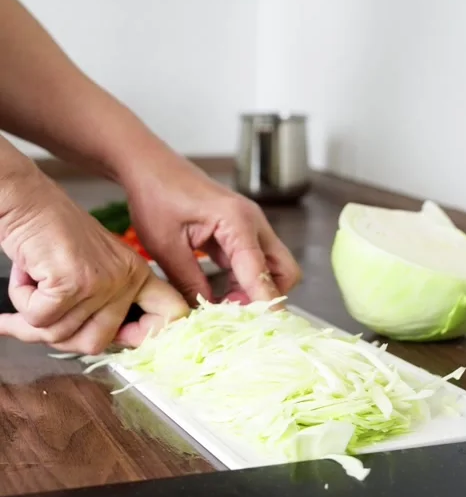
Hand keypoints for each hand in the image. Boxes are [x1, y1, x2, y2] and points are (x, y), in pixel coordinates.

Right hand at [0, 169, 187, 352]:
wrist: (26, 199)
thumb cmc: (51, 231)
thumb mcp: (93, 265)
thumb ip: (104, 303)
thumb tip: (104, 344)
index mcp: (137, 274)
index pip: (171, 315)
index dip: (150, 336)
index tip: (122, 338)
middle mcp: (126, 279)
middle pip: (95, 343)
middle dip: (60, 333)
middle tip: (42, 310)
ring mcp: (101, 282)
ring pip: (60, 334)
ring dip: (34, 314)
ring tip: (33, 280)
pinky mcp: (71, 284)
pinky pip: (39, 320)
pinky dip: (22, 303)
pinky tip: (26, 274)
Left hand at [122, 149, 300, 306]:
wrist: (150, 167)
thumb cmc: (156, 197)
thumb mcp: (166, 246)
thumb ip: (189, 282)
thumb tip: (204, 316)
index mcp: (237, 222)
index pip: (262, 272)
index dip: (264, 304)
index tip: (264, 329)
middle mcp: (253, 223)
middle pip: (285, 271)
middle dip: (268, 297)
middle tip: (234, 315)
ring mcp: (250, 227)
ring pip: (273, 268)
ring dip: (255, 291)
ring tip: (222, 308)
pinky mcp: (240, 231)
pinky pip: (255, 263)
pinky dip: (244, 282)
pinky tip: (219, 294)